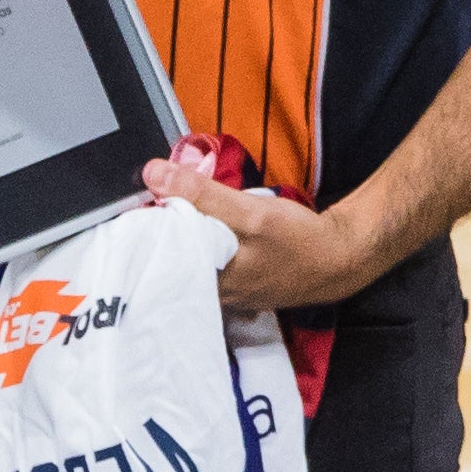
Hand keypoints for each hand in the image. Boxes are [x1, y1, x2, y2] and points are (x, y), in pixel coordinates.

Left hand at [144, 150, 371, 314]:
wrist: (342, 257)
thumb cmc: (299, 241)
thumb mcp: (250, 212)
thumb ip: (201, 195)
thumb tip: (154, 174)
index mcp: (207, 284)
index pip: (155, 261)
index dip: (140, 235)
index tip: (128, 209)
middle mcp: (212, 297)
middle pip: (169, 265)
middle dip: (155, 238)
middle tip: (143, 206)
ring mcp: (226, 296)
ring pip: (188, 266)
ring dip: (177, 242)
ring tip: (163, 214)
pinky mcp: (238, 287)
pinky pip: (206, 267)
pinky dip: (198, 248)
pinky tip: (196, 231)